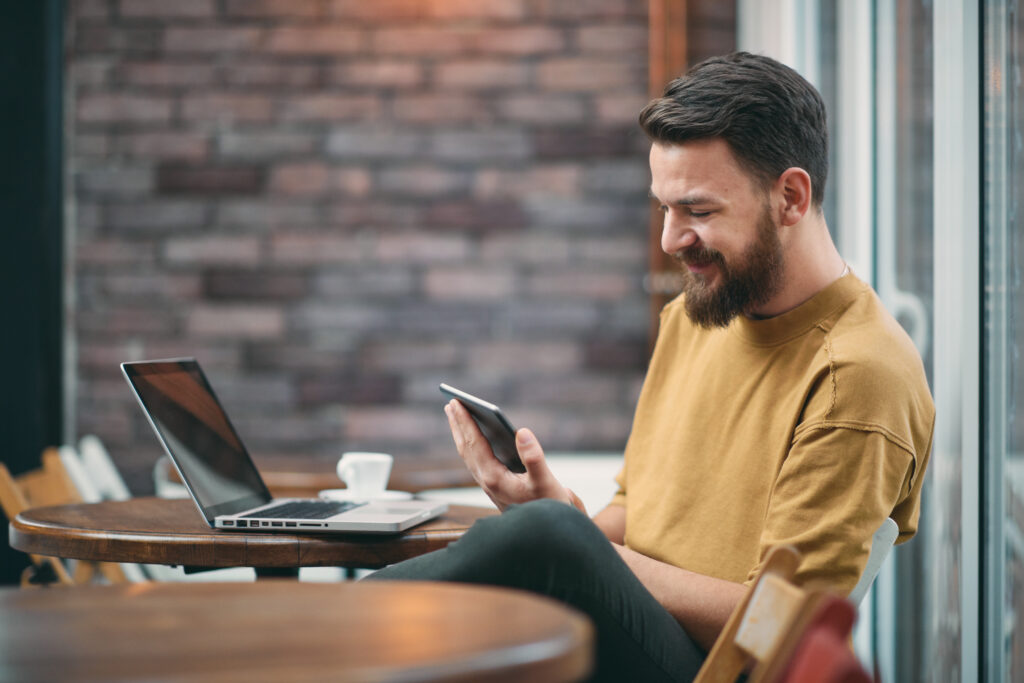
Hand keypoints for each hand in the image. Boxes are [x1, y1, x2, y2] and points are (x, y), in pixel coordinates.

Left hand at [444, 399, 586, 513]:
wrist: (547, 532)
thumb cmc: (548, 506)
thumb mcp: (546, 482)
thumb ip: (534, 458)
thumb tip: (522, 432)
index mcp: (494, 478)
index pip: (474, 444)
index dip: (465, 422)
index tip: (455, 403)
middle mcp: (486, 481)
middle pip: (466, 448)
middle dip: (458, 425)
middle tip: (451, 403)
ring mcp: (488, 485)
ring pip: (468, 455)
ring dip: (461, 434)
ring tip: (456, 416)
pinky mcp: (494, 486)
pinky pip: (475, 460)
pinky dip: (471, 444)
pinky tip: (473, 437)